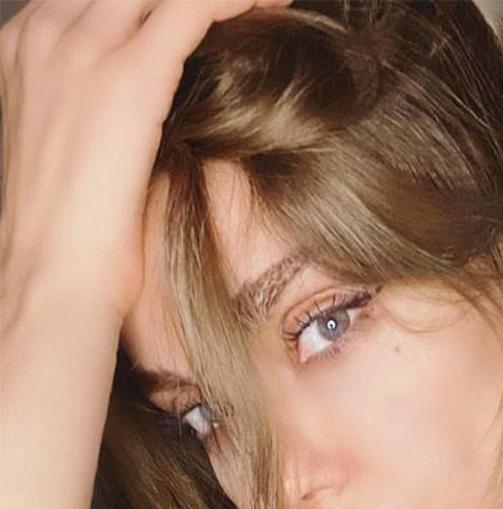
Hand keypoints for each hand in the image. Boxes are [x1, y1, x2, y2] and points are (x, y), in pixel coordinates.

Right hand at [0, 0, 290, 322]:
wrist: (52, 280)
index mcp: (25, 51)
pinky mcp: (130, 76)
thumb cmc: (65, 239)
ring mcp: (84, 50)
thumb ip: (92, 115)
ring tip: (265, 3)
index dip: (152, 3)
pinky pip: (194, 6)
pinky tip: (270, 3)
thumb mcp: (68, 154)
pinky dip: (235, 0)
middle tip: (240, 7)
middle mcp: (47, 35)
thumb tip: (136, 116)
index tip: (197, 18)